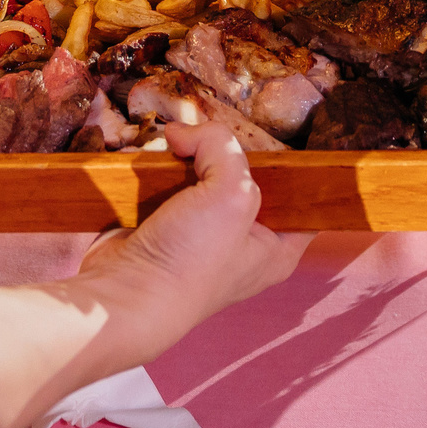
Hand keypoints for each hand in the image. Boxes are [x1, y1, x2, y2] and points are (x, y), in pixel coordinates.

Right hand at [78, 123, 302, 326]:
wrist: (124, 294)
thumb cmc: (191, 260)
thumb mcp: (230, 194)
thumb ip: (222, 147)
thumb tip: (183, 133)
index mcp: (276, 247)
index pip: (302, 199)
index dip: (296, 167)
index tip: (286, 137)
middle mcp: (243, 242)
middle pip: (248, 177)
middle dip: (230, 153)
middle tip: (216, 137)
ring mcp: (202, 234)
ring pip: (204, 176)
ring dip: (188, 156)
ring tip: (178, 146)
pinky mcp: (165, 226)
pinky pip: (169, 184)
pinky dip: (160, 169)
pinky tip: (157, 158)